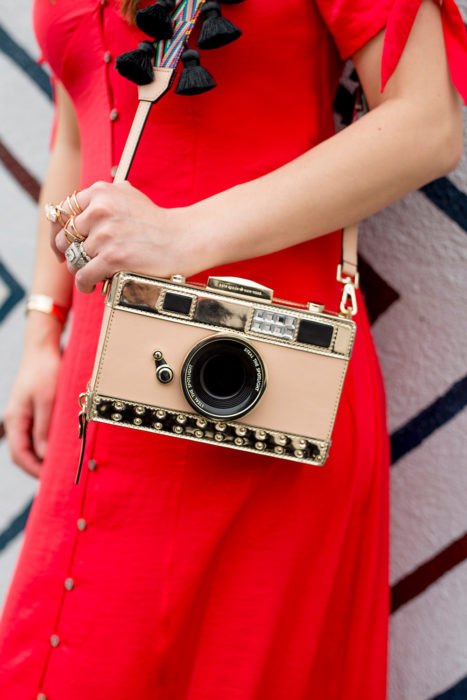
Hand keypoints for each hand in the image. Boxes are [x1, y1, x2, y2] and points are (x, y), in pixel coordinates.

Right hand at [4, 318, 61, 477]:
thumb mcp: (48, 401)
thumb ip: (45, 430)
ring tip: (64, 466)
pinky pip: (39, 433)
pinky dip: (49, 443)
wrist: (44, 348)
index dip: (35, 470)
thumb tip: (45, 456)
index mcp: (16, 420)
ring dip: (45, 456)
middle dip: (40, 467)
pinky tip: (63, 447)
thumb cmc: (46, 372)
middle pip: (25, 453)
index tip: (52, 480)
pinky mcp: (36, 410)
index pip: (20, 455)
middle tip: (61, 478)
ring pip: (32, 444)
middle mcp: (17, 420)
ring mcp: (25, 415)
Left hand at [51, 181, 205, 293]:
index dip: (59, 232)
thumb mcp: (127, 196)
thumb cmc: (156, 222)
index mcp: (100, 192)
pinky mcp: (112, 257)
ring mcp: (106, 234)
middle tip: (80, 262)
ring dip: (82, 270)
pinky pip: (83, 275)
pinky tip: (92, 286)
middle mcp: (100, 210)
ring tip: (94, 274)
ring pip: (75, 259)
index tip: (63, 244)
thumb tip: (74, 211)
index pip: (62, 212)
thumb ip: (101, 199)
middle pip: (65, 238)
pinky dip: (85, 284)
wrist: (183, 239)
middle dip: (70, 253)